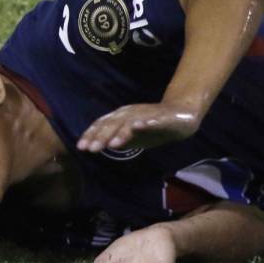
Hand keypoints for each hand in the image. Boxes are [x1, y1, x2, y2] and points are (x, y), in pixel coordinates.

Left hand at [76, 103, 199, 153]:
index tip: (81, 147)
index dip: (92, 134)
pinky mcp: (163, 117)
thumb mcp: (132, 136)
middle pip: (114, 124)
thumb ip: (118, 140)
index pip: (103, 124)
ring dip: (121, 132)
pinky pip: (154, 120)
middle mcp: (131, 113)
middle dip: (102, 136)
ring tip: (113, 144)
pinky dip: (146, 122)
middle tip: (92, 149)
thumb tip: (101, 146)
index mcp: (122, 117)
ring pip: (131, 123)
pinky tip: (140, 127)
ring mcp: (147, 114)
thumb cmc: (153, 126)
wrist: (182, 115)